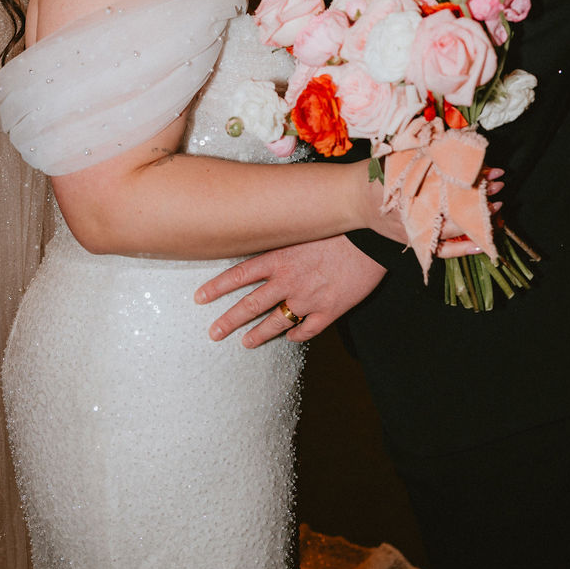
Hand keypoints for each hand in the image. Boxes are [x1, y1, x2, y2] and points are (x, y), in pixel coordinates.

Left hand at [194, 235, 385, 346]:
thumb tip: (262, 235)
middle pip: (250, 305)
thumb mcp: (301, 226)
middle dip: (228, 321)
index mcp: (279, 258)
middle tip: (213, 333)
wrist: (370, 236)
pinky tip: (291, 338)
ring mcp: (308, 299)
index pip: (239, 275)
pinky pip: (308, 330)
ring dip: (258, 334)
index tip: (199, 298)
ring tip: (245, 343)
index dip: (217, 288)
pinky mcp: (329, 310)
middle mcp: (288, 281)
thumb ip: (281, 237)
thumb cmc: (337, 225)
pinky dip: (297, 336)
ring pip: (276, 323)